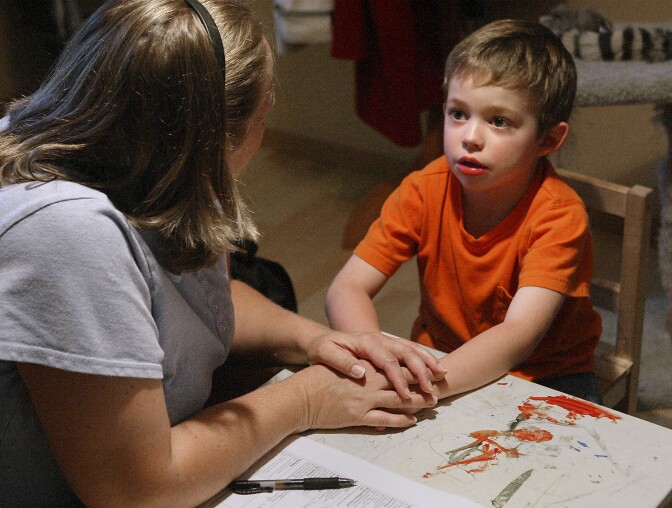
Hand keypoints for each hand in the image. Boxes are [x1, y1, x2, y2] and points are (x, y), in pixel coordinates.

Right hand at [293, 361, 438, 430]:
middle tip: (439, 385)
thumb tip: (375, 361)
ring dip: (418, 402)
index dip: (415, 365)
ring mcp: (364, 399)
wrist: (301, 398)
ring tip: (431, 403)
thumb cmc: (318, 378)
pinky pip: (385, 419)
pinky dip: (400, 420)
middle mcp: (368, 381)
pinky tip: (411, 420)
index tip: (430, 367)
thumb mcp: (340, 362)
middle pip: (403, 381)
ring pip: (399, 400)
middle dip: (423, 383)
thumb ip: (360, 362)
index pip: (396, 363)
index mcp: (364, 365)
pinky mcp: (358, 416)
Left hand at [304, 331, 446, 399]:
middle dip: (420, 371)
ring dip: (427, 362)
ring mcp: (384, 341)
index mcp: (364, 342)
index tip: (406, 395)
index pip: (387, 360)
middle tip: (431, 390)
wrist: (321, 337)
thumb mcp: (324, 353)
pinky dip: (424, 358)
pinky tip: (435, 368)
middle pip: (405, 353)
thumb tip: (361, 372)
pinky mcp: (387, 346)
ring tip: (443, 376)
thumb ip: (341, 362)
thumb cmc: (322, 348)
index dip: (398, 378)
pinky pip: (409, 350)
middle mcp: (378, 339)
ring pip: (411, 349)